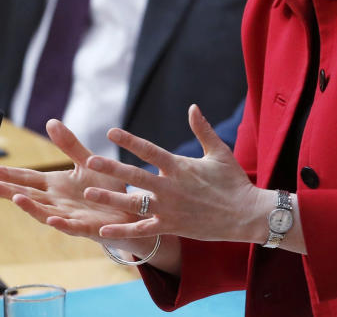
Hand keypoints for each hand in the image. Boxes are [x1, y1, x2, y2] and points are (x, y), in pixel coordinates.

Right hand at [0, 119, 157, 257]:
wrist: (130, 211)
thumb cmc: (105, 188)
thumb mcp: (86, 161)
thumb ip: (69, 145)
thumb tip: (51, 121)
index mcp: (55, 185)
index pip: (26, 178)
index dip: (7, 174)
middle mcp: (58, 202)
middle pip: (29, 195)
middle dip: (9, 190)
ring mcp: (70, 216)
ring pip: (45, 212)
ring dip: (31, 207)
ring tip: (16, 198)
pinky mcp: (87, 227)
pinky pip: (72, 226)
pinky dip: (60, 223)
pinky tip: (51, 219)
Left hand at [83, 105, 270, 244]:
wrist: (247, 214)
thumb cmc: (234, 181)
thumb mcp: (219, 152)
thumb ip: (203, 129)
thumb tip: (193, 107)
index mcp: (180, 166)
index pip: (149, 150)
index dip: (129, 140)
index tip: (111, 132)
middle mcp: (171, 187)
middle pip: (135, 175)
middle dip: (111, 167)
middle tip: (90, 160)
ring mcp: (170, 209)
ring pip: (134, 202)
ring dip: (110, 197)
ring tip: (89, 192)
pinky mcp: (172, 226)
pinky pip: (143, 229)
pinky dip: (123, 230)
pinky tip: (104, 229)